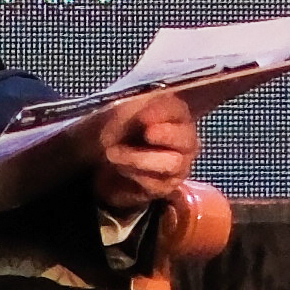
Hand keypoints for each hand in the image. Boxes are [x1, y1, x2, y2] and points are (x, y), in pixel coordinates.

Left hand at [90, 88, 203, 211]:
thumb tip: (140, 102)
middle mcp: (183, 139)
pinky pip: (157, 184)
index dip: (162, 112)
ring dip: (139, 158)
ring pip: (173, 163)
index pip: (177, 110)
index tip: (143, 115)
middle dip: (165, 135)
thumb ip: (131, 106)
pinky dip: (135, 175)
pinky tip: (120, 168)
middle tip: (145, 133)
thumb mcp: (118, 113)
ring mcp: (179, 165)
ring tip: (113, 153)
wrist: (103, 164)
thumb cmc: (116, 132)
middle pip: (186, 138)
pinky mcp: (167, 187)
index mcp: (173, 114)